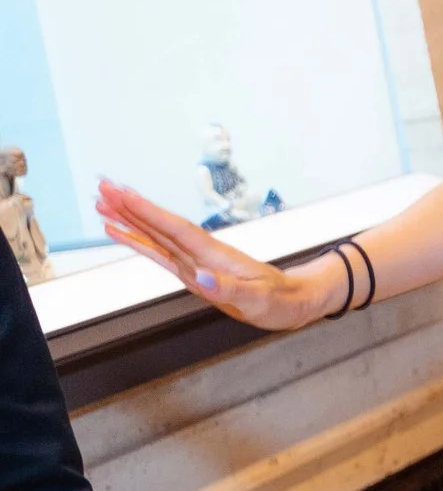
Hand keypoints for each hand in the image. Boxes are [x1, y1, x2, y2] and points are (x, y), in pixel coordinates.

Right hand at [93, 179, 325, 329]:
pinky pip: (162, 253)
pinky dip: (140, 243)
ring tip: (102, 205)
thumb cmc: (279, 300)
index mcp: (215, 255)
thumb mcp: (259, 298)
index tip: (124, 195)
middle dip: (131, 209)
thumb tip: (203, 279)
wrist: (293, 302)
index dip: (150, 214)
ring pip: (157, 237)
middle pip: (161, 227)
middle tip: (102, 188)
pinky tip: (122, 234)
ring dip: (130, 221)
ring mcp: (196, 262)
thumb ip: (231, 289)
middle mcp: (201, 254)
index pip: (176, 229)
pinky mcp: (194, 273)